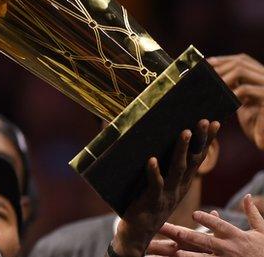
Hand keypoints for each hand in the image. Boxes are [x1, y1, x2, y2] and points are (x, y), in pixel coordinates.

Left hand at [111, 120, 220, 256]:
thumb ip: (162, 166)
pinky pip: (154, 185)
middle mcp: (179, 187)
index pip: (198, 158)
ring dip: (181, 151)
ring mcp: (167, 194)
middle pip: (192, 161)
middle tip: (204, 121)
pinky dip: (153, 172)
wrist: (138, 232)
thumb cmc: (147, 202)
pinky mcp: (152, 201)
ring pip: (177, 170)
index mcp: (182, 182)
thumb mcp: (160, 184)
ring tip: (184, 132)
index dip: (206, 141)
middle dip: (199, 140)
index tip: (214, 122)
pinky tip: (151, 159)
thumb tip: (158, 139)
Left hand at [153, 195, 263, 256]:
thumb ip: (252, 214)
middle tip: (176, 232)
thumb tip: (247, 195)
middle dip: (190, 236)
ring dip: (189, 255)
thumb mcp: (262, 231)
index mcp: (237, 236)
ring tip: (175, 252)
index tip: (194, 213)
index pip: (220, 226)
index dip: (208, 220)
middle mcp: (229, 249)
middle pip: (206, 241)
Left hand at [208, 54, 263, 148]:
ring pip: (242, 71)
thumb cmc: (253, 121)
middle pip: (241, 62)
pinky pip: (246, 89)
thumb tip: (210, 70)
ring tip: (211, 87)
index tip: (207, 64)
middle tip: (205, 76)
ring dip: (222, 77)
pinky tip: (222, 99)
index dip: (224, 59)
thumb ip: (233, 85)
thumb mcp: (241, 99)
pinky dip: (231, 92)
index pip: (243, 59)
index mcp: (262, 76)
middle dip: (220, 67)